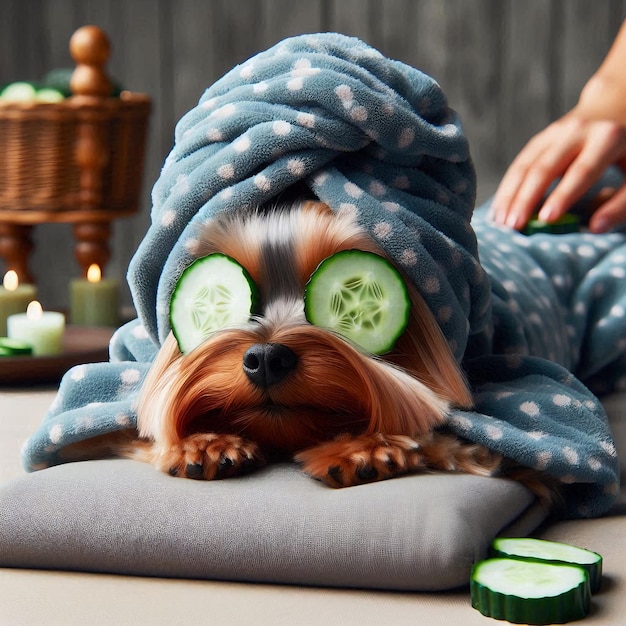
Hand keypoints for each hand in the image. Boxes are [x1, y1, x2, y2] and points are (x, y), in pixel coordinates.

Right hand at [490, 111, 625, 232]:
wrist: (617, 107)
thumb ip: (621, 203)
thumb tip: (595, 229)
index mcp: (608, 137)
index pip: (581, 170)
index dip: (563, 195)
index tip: (546, 220)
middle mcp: (577, 130)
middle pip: (545, 168)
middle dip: (526, 199)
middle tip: (514, 227)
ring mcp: (553, 133)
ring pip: (525, 166)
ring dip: (510, 197)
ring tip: (500, 224)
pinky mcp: (539, 140)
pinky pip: (518, 166)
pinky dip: (507, 190)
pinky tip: (498, 211)